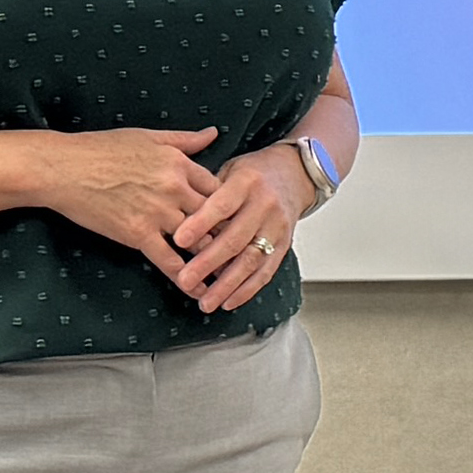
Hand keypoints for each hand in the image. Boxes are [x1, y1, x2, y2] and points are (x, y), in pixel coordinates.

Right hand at [22, 125, 224, 268]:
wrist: (63, 168)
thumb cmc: (101, 149)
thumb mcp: (148, 137)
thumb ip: (184, 140)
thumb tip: (213, 134)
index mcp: (179, 164)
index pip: (218, 189)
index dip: (230, 207)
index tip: (239, 221)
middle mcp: (174, 188)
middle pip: (215, 217)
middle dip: (229, 236)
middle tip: (243, 253)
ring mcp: (157, 212)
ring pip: (197, 241)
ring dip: (213, 260)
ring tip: (230, 277)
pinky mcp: (137, 234)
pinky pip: (169, 261)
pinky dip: (186, 277)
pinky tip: (199, 290)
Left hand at [148, 146, 317, 315]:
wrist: (294, 174)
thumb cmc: (252, 174)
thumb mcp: (228, 170)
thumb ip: (207, 192)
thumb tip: (178, 219)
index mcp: (247, 182)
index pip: (221, 206)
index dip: (200, 224)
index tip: (178, 241)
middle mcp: (265, 205)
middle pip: (235, 238)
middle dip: (208, 263)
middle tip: (185, 279)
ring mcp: (277, 227)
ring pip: (251, 260)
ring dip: (227, 285)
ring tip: (206, 302)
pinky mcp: (284, 245)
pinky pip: (266, 271)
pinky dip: (247, 290)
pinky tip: (229, 302)